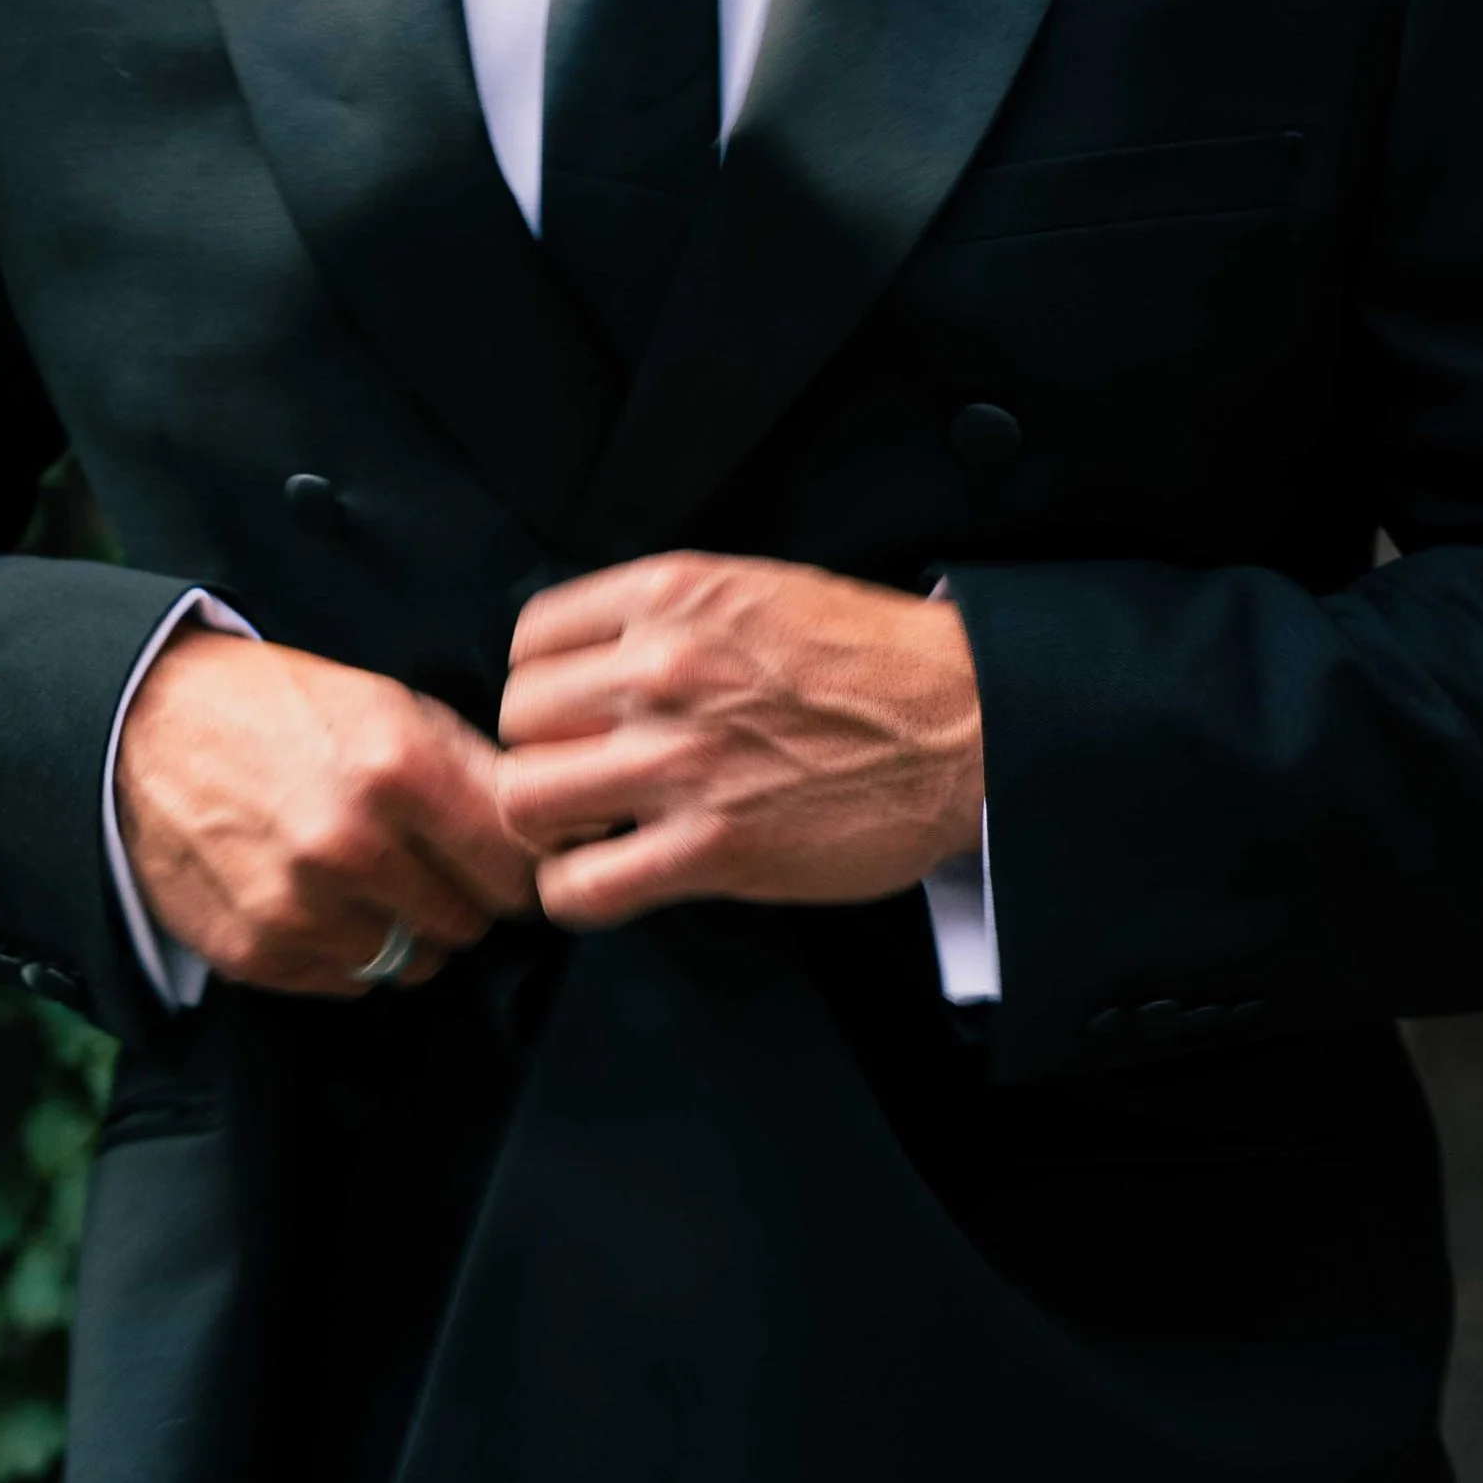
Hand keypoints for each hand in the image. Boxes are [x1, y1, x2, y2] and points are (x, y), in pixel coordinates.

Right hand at [114, 629, 534, 996]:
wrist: (147, 726)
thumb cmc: (280, 708)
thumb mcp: (388, 703)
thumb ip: (473, 768)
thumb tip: (559, 824)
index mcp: (397, 766)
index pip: (517, 867)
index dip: (520, 864)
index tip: (507, 857)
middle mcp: (351, 844)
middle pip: (470, 922)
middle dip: (462, 894)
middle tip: (426, 858)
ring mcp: (298, 906)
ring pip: (413, 962)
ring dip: (406, 929)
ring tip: (369, 877)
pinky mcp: (256, 952)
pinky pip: (349, 984)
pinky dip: (347, 950)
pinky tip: (322, 898)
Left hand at [495, 554, 983, 927]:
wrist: (966, 724)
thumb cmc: (872, 660)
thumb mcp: (757, 589)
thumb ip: (666, 613)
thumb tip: (590, 654)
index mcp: (672, 596)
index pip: (530, 639)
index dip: (544, 683)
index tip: (571, 711)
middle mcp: (664, 670)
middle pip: (517, 720)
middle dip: (543, 752)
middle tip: (584, 774)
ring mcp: (684, 761)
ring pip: (527, 800)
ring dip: (551, 824)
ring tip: (591, 827)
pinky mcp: (714, 848)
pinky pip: (582, 888)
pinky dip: (577, 893)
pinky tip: (610, 878)